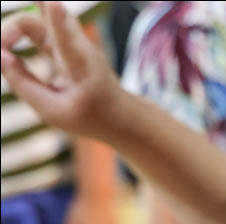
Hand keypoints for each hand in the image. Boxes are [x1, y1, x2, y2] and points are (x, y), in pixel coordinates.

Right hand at [0, 1, 122, 139]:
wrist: (119, 113)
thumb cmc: (89, 116)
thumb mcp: (54, 112)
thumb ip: (24, 85)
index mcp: (81, 68)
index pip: (68, 40)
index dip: (57, 20)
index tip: (53, 3)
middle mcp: (78, 45)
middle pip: (42, 20)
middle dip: (13, 29)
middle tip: (1, 52)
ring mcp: (73, 38)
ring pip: (40, 15)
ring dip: (16, 27)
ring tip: (3, 44)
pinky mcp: (65, 39)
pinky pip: (38, 24)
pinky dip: (20, 30)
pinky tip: (8, 39)